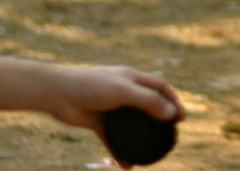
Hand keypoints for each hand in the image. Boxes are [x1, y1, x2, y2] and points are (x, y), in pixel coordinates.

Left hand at [44, 64, 183, 165]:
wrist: (58, 94)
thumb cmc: (92, 86)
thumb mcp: (123, 91)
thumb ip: (148, 101)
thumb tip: (172, 114)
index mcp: (133, 78)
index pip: (160, 88)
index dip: (173, 101)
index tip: (181, 120)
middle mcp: (124, 92)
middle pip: (148, 106)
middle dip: (160, 121)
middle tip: (169, 139)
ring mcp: (111, 108)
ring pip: (131, 126)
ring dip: (141, 140)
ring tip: (151, 155)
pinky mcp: (98, 123)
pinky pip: (113, 140)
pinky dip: (121, 152)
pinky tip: (127, 166)